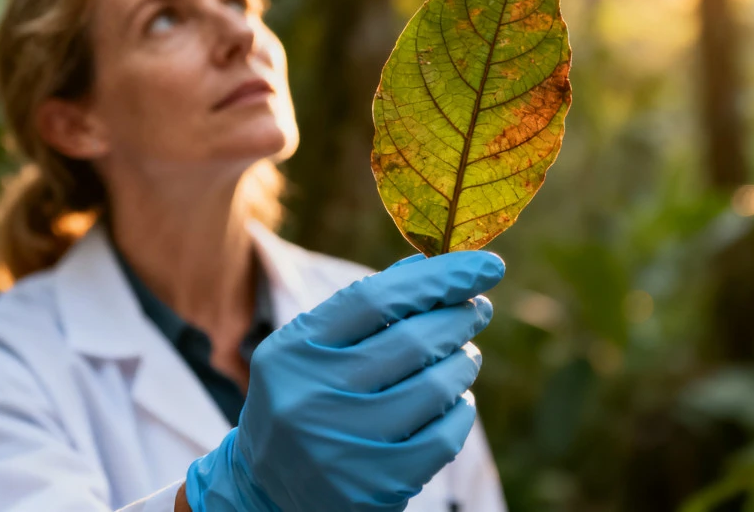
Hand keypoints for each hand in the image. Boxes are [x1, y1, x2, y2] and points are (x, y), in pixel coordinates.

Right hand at [183, 250, 503, 511]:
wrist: (268, 491)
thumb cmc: (304, 398)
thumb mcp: (311, 348)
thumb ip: (363, 307)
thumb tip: (429, 264)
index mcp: (293, 351)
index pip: (376, 297)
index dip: (439, 277)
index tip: (486, 265)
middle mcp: (310, 398)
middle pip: (413, 340)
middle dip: (459, 317)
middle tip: (477, 309)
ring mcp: (342, 447)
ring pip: (437, 386)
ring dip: (463, 362)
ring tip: (463, 356)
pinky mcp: (374, 487)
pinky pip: (445, 435)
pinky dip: (461, 409)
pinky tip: (454, 401)